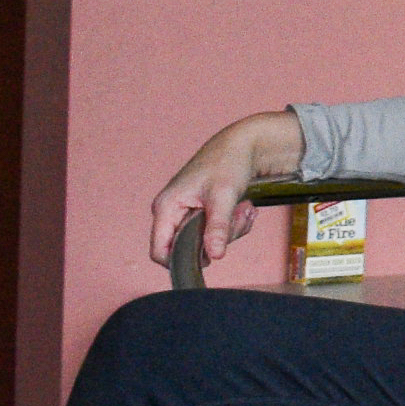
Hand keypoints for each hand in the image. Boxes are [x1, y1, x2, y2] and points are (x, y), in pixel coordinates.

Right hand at [146, 108, 301, 275]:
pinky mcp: (203, 211)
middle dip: (219, 238)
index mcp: (166, 207)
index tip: (209, 259)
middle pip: (189, 247)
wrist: (245, 144)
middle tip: (239, 218)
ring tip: (244, 208)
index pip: (159, 251)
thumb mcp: (224, 196)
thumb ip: (217, 228)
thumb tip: (214, 256)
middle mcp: (172, 211)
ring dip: (231, 229)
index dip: (180, 261)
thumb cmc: (228, 162)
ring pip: (207, 240)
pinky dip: (235, 223)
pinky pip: (217, 231)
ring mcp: (187, 212)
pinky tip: (244, 208)